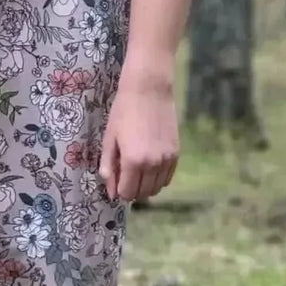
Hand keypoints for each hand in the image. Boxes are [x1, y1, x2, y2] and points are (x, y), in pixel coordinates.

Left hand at [99, 69, 178, 202]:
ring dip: (145, 186)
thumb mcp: (109, 139)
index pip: (127, 192)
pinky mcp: (176, 154)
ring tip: (136, 172)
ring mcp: (167, 160)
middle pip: (143, 193)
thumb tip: (110, 190)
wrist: (149, 91)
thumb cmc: (123, 112)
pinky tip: (149, 168)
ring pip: (156, 188)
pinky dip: (157, 179)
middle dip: (131, 190)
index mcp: (133, 161)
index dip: (119, 191)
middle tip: (124, 177)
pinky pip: (167, 178)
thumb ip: (108, 165)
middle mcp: (153, 165)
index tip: (115, 183)